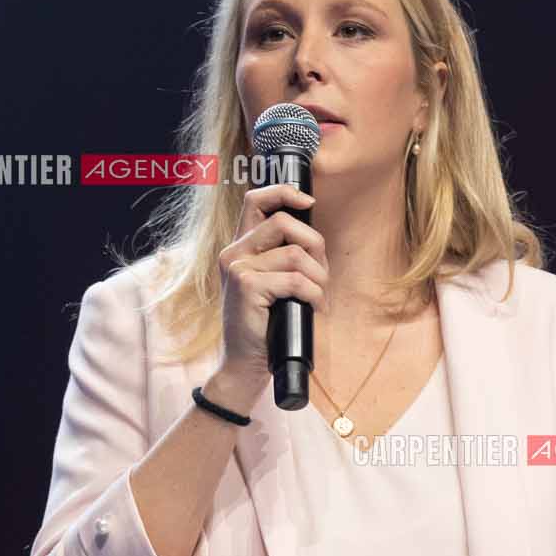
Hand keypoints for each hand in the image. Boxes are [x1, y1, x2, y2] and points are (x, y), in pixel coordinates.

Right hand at [214, 182, 327, 395]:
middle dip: (314, 244)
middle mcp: (234, 252)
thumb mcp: (272, 283)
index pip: (255, 200)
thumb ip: (282, 256)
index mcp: (240, 247)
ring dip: (318, 277)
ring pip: (294, 254)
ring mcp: (237, 268)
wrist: (245, 363)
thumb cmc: (266, 323)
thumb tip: (313, 237)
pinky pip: (296, 280)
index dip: (284, 192)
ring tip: (318, 296)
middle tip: (321, 273)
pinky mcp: (246, 285)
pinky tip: (314, 307)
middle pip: (283, 222)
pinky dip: (314, 294)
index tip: (308, 202)